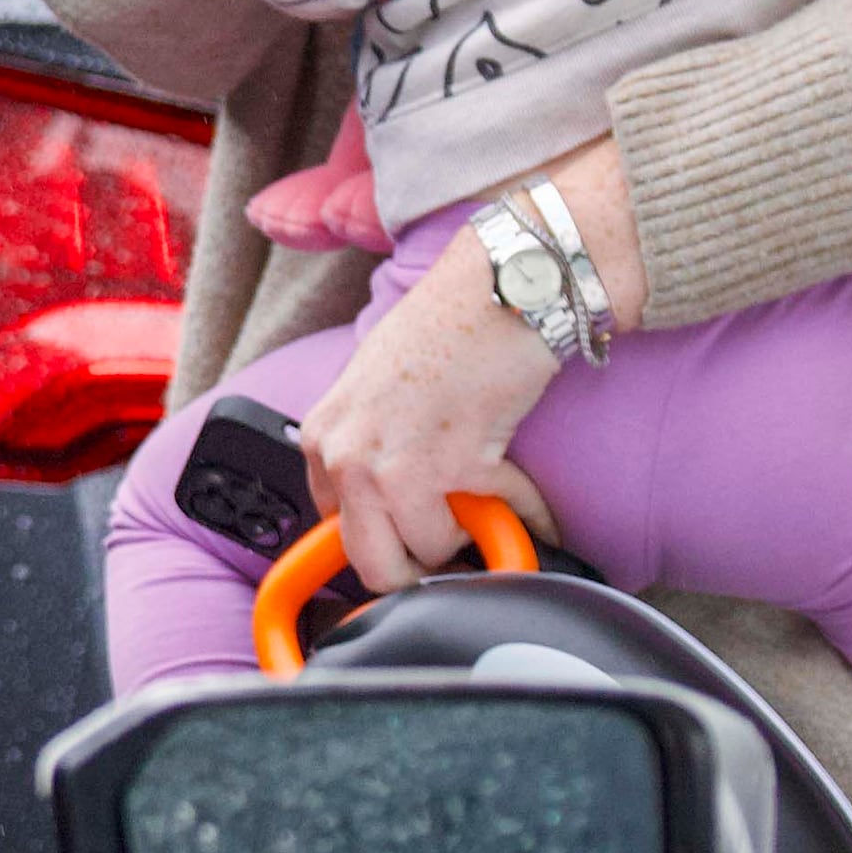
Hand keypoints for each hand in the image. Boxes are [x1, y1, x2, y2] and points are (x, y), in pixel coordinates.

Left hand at [301, 142, 639, 591]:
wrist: (500, 288)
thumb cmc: (445, 328)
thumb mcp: (370, 389)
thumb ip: (364, 451)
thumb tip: (382, 512)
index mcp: (322, 439)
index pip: (334, 532)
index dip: (383, 539)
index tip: (411, 538)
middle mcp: (348, 458)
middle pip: (374, 565)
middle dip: (419, 562)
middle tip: (452, 540)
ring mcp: (396, 468)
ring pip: (433, 553)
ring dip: (471, 531)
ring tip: (487, 491)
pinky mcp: (456, 468)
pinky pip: (498, 523)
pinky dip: (525, 515)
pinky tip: (530, 498)